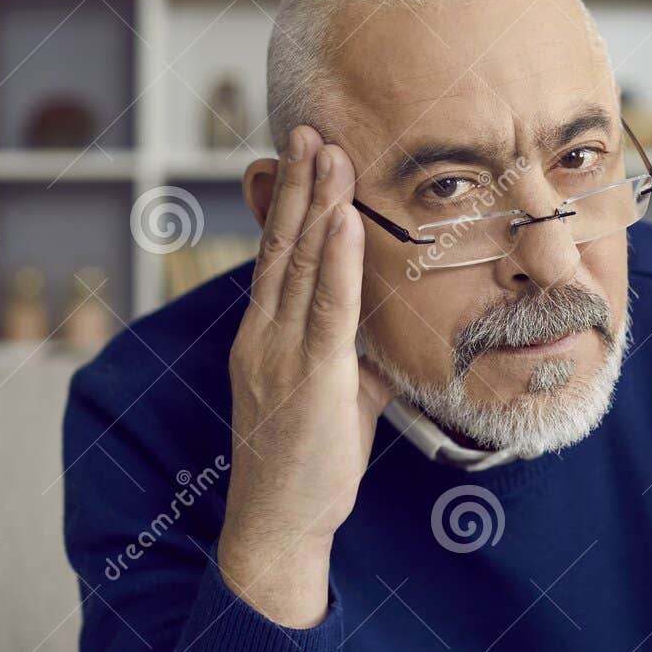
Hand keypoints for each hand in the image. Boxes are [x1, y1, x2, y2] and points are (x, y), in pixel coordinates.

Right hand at [217, 125, 392, 627]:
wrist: (277, 524)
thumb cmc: (308, 463)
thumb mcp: (337, 396)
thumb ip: (354, 355)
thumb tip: (388, 329)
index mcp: (265, 335)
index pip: (278, 256)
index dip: (293, 202)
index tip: (306, 155)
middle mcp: (263, 334)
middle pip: (285, 245)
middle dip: (302, 183)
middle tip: (313, 127)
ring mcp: (280, 353)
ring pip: (302, 264)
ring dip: (319, 202)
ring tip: (329, 149)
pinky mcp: (310, 378)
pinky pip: (328, 308)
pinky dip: (338, 260)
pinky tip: (345, 219)